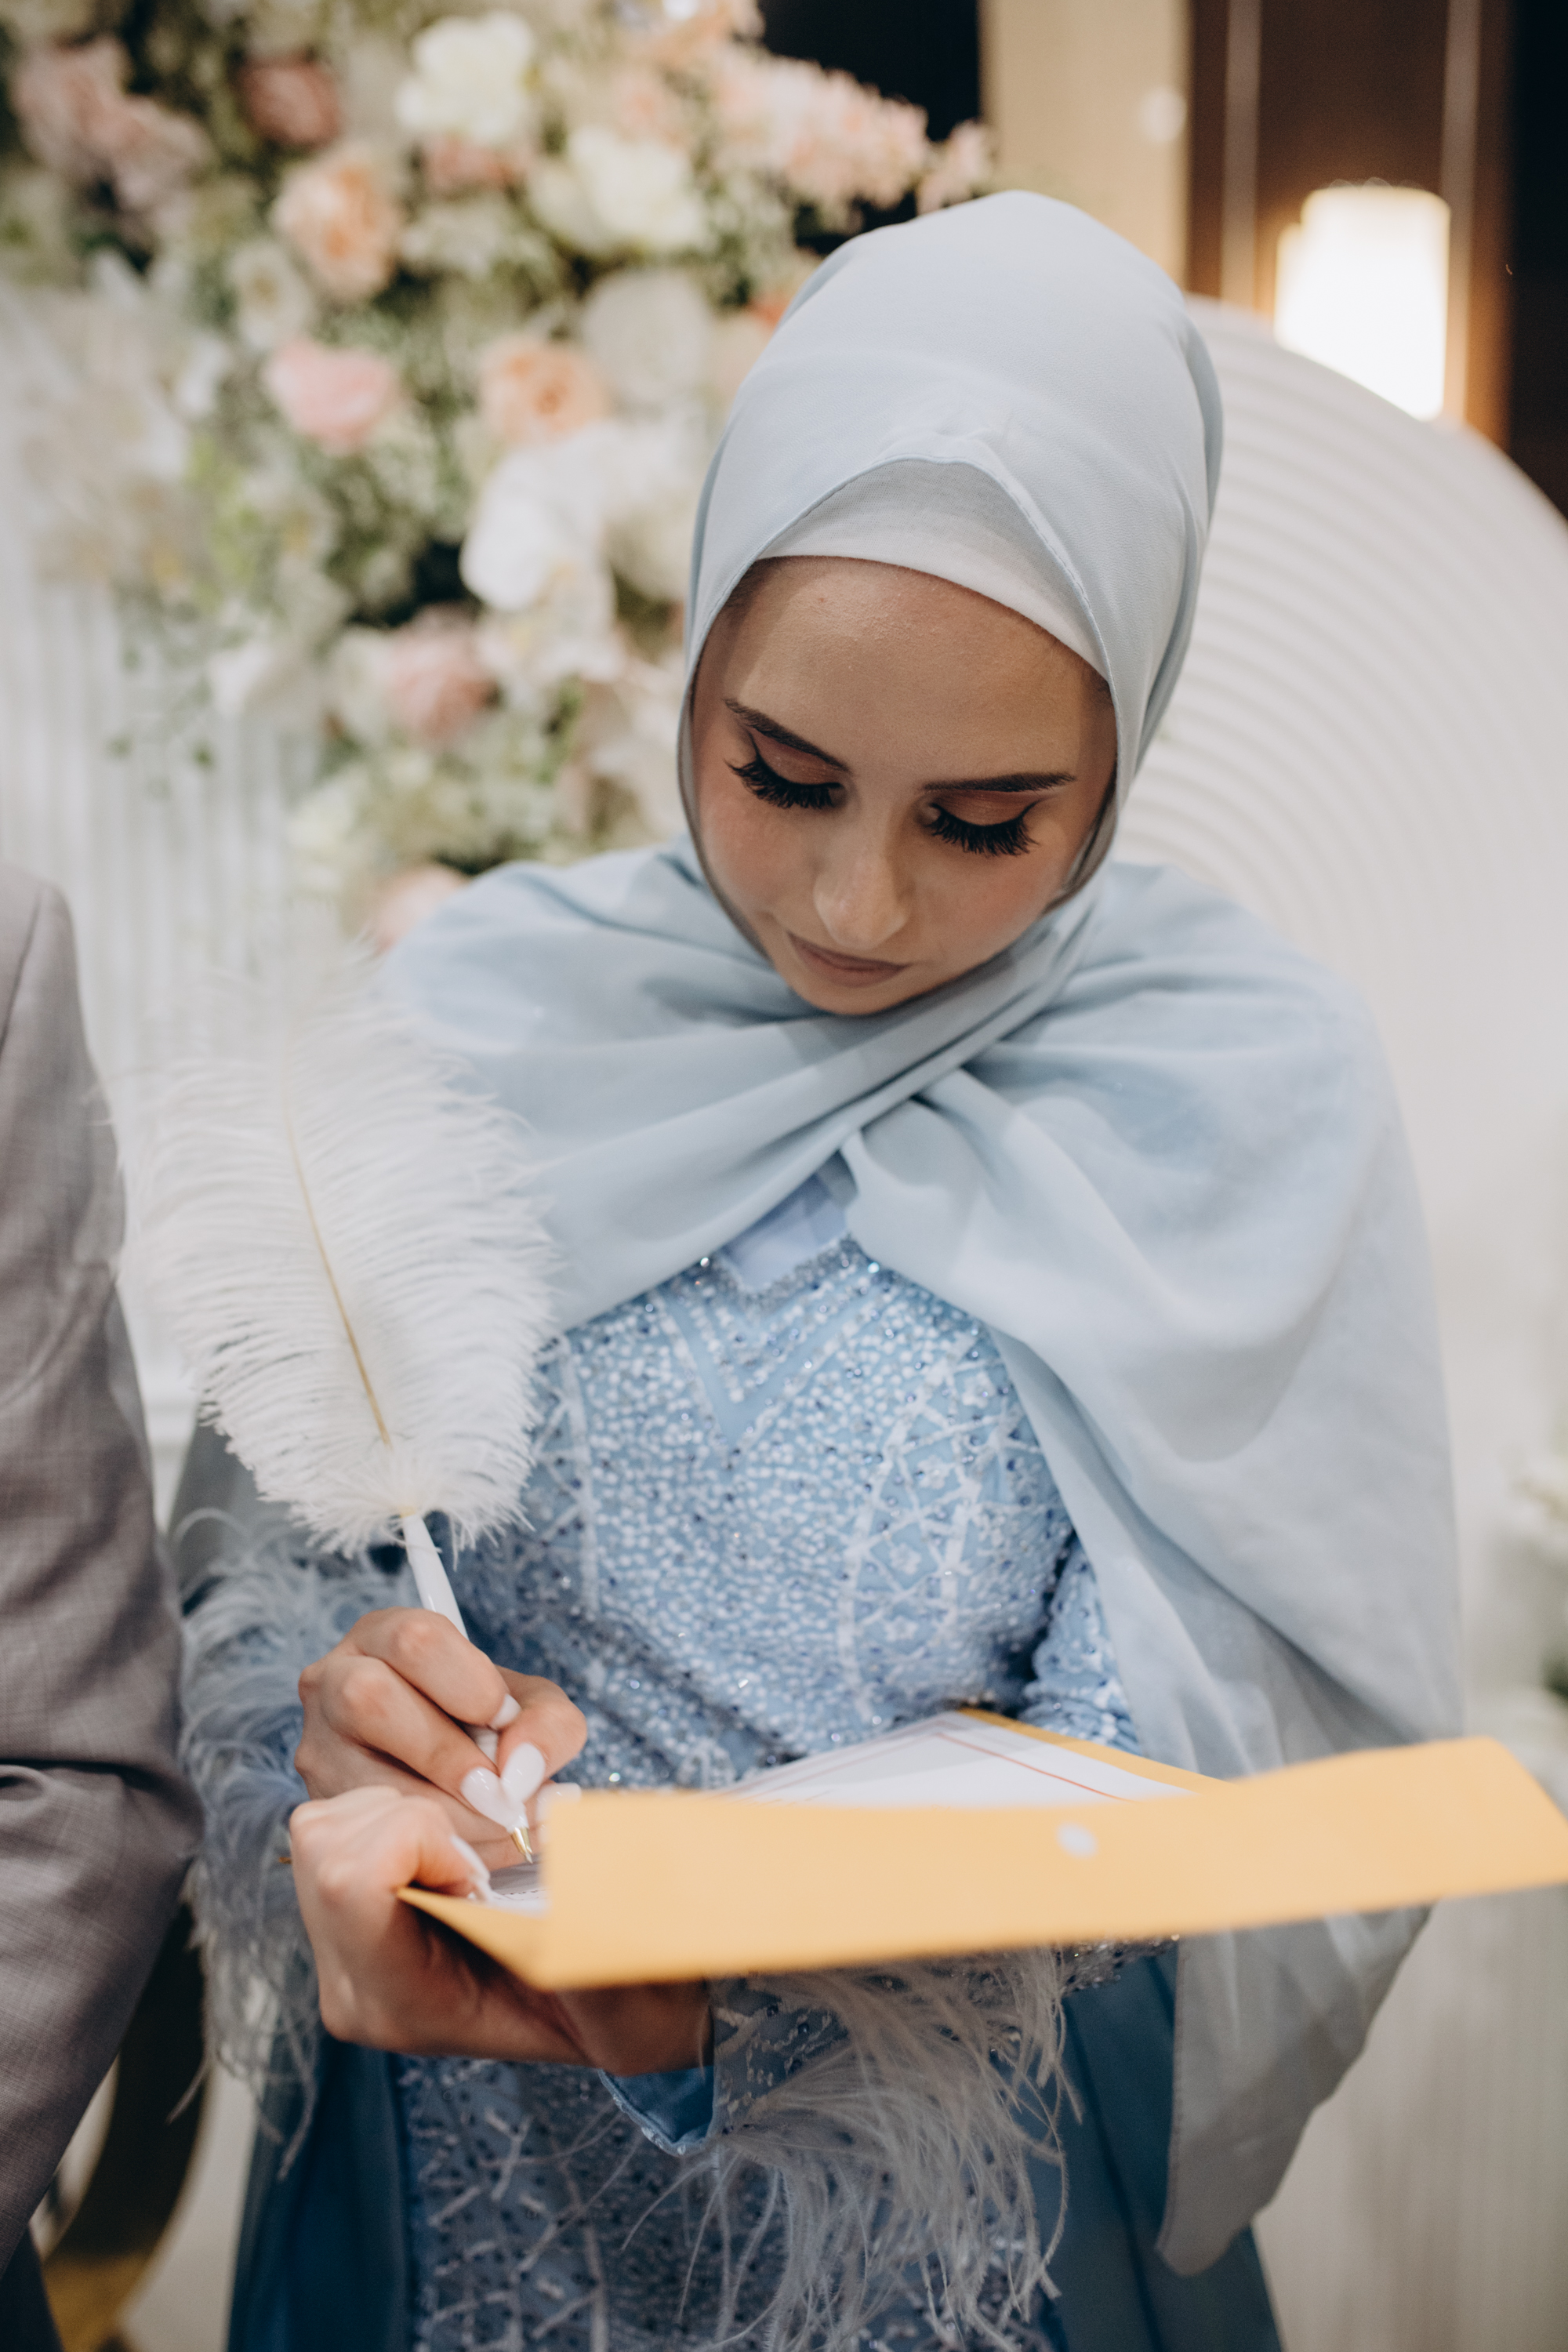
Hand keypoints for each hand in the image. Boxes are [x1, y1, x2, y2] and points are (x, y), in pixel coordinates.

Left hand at [291, 1787, 712, 2073]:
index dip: (424, 1838)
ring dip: (399, 1811)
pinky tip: (446, 1852)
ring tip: (465, 1854)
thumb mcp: (624, 1984)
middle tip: (478, 1854)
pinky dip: (390, 1813)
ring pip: (320, 1827)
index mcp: (404, 2006)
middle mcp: (353, 1988)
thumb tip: (563, 1881)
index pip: (353, 1882)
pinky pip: (333, 1827)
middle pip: (324, 1845)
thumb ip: (588, 1939)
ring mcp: (339, 1954)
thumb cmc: (625, 1994)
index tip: (486, 1868)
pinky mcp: (341, 1916)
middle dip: (409, 1816)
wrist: (625, 2006)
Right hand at [296, 1607, 585, 1870]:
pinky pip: (367, 1830)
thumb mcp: (533, 1710)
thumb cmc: (490, 1729)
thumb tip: (520, 1772)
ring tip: (499, 1826)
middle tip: (500, 1792)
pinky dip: (432, 1847)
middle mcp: (333, 1681)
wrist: (458, 1781)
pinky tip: (471, 1850)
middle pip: (369, 1697)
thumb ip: (547, 1726)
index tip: (505, 1720)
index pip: (417, 1639)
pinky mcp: (320, 1805)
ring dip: (446, 1814)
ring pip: (362, 1774)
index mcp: (384, 1635)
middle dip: (446, 1754)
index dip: (469, 1683)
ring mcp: (318, 1745)